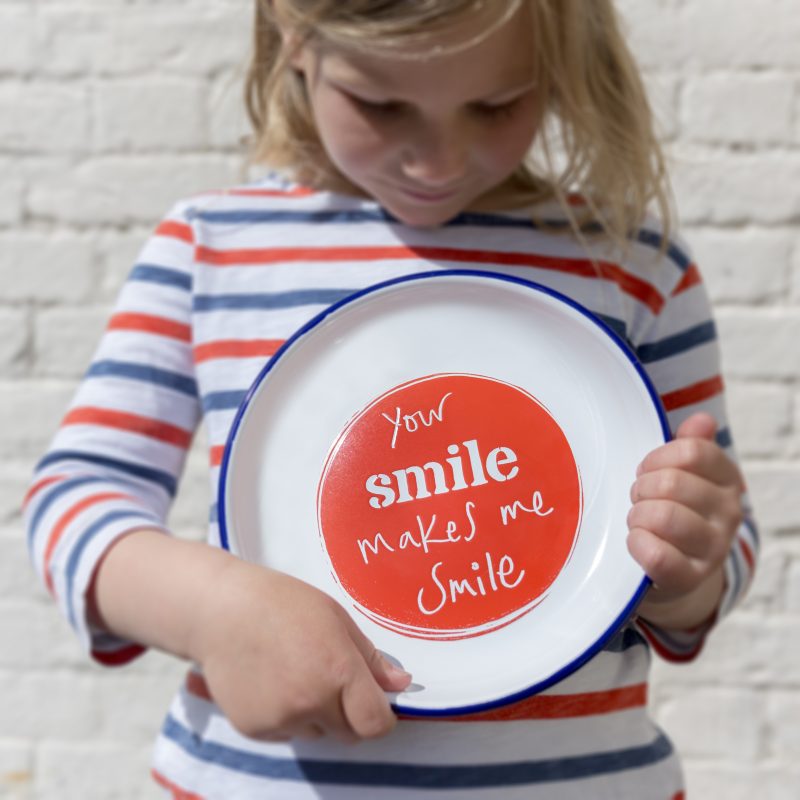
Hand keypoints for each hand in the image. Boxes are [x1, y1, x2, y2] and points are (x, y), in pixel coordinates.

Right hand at [188, 559, 411, 742]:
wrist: (221, 610)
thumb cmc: (283, 604)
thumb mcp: (336, 618)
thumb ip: (370, 658)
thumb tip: (401, 685)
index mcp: (338, 670)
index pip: (375, 723)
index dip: (381, 716)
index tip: (376, 702)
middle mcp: (312, 701)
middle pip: (350, 734)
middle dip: (349, 715)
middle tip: (330, 678)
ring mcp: (281, 719)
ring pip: (317, 733)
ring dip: (315, 714)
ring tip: (293, 672)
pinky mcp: (255, 730)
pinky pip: (285, 733)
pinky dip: (285, 716)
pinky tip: (271, 681)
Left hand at [627, 412, 744, 628]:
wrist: (671, 569)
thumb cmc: (669, 509)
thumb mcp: (679, 473)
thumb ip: (690, 445)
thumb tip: (702, 420)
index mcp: (726, 479)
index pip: (692, 451)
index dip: (656, 459)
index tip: (646, 471)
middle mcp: (729, 513)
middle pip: (671, 483)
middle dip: (641, 489)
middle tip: (638, 499)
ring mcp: (713, 548)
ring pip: (663, 517)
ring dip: (637, 516)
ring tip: (638, 521)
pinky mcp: (691, 578)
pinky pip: (657, 555)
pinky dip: (637, 544)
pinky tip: (636, 541)